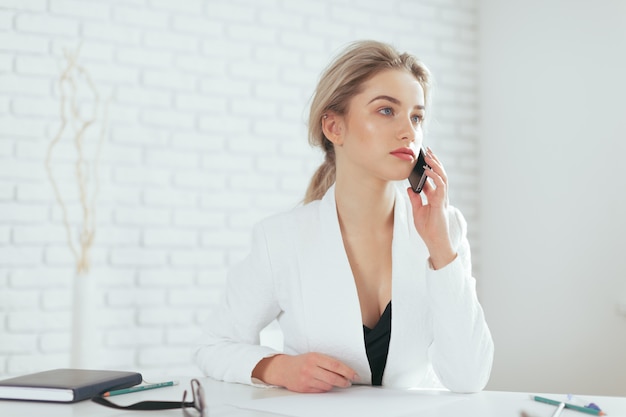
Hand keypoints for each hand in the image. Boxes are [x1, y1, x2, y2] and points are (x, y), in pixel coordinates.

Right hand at [252, 352, 357, 392]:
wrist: (283, 369)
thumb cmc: (301, 362)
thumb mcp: (314, 356)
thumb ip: (327, 362)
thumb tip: (344, 370)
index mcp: (314, 357)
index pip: (335, 365)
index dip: (347, 371)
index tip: (355, 375)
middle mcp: (310, 368)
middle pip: (333, 377)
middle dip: (344, 381)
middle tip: (349, 382)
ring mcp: (307, 379)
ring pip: (328, 385)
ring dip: (335, 385)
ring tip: (339, 383)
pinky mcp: (304, 388)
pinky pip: (320, 391)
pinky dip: (326, 389)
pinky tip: (327, 385)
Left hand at [406, 147, 455, 268]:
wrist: (434, 241)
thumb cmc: (428, 229)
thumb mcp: (417, 211)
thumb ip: (415, 199)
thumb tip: (410, 188)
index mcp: (435, 197)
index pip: (433, 178)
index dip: (429, 167)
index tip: (423, 157)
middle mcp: (440, 196)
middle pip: (440, 174)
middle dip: (434, 162)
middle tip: (428, 150)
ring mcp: (442, 199)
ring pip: (443, 177)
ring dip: (436, 166)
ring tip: (429, 156)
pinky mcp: (441, 203)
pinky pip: (440, 186)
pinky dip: (435, 177)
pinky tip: (428, 171)